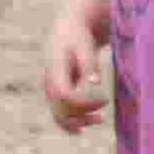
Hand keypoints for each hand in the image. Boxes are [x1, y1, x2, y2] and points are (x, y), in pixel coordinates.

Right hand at [42, 3, 110, 132]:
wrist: (66, 30)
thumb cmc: (77, 36)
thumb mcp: (84, 45)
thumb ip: (88, 63)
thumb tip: (94, 82)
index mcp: (54, 70)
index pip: (64, 95)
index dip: (83, 103)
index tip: (104, 99)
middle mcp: (49, 82)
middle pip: (59, 109)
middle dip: (80, 117)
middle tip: (101, 117)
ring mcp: (50, 88)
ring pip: (58, 114)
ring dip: (77, 121)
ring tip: (99, 119)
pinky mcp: (55, 92)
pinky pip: (59, 112)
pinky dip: (71, 120)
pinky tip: (84, 124)